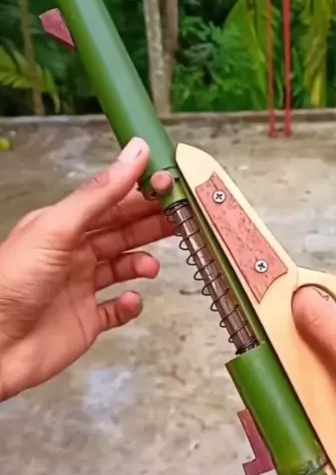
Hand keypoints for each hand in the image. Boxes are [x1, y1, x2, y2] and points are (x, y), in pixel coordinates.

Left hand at [0, 137, 172, 400]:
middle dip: (150, 224)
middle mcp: (73, 254)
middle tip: (180, 219)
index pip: (110, 201)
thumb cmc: (12, 283)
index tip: (169, 185)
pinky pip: (117, 310)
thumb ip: (100, 194)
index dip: (140, 192)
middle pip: (121, 232)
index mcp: (63, 226)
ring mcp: (80, 288)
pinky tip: (132, 300)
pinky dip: (130, 305)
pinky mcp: (86, 320)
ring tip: (151, 267)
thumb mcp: (57, 228)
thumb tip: (135, 154)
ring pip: (122, 267)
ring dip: (141, 263)